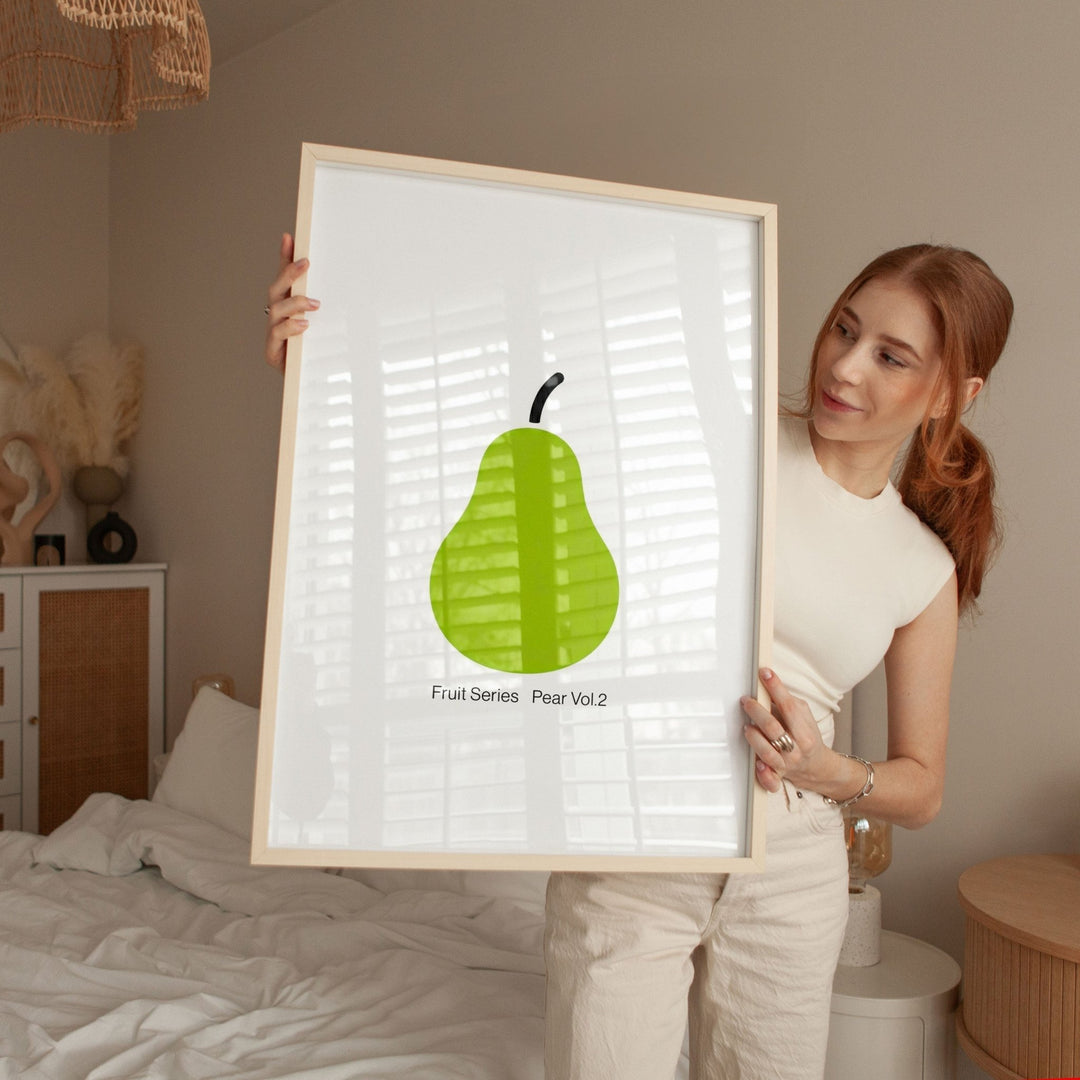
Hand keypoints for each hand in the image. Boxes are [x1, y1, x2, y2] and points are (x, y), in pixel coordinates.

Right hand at [265, 232, 319, 372]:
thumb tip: (356, 285)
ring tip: (314, 303)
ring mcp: (272, 333)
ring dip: (295, 302)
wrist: (311, 386)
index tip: (290, 236)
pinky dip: (291, 327)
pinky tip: (304, 324)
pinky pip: (277, 334)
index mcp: (288, 307)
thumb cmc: (319, 353)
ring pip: (276, 309)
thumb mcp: (330, 328)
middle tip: (306, 263)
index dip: (284, 257)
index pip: (284, 277)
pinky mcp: (273, 352)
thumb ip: (333, 309)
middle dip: (289, 273)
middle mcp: (276, 317)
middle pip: (276, 288)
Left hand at [741, 668, 834, 793]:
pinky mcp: (778, 777)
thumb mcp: (804, 717)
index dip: (775, 687)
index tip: (764, 673)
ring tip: (747, 726)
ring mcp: (787, 764)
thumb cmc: (807, 737)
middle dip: (757, 711)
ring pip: (767, 752)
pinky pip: (771, 781)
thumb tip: (767, 686)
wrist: (818, 767)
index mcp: (805, 731)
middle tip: (746, 700)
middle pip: (773, 728)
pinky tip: (757, 764)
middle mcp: (796, 749)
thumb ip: (788, 704)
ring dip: (754, 737)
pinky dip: (764, 774)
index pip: (789, 706)